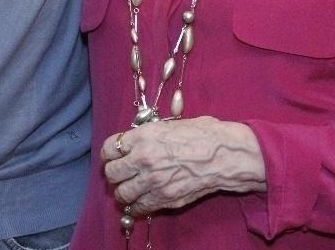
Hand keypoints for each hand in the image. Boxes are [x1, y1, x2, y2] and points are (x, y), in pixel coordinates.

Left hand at [100, 117, 265, 215]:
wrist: (224, 155)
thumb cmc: (203, 134)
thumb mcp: (170, 125)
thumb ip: (148, 135)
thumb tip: (135, 141)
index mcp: (143, 137)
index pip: (110, 148)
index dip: (110, 153)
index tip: (114, 156)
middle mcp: (143, 160)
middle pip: (111, 173)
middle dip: (114, 174)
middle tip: (122, 173)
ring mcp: (152, 182)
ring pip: (121, 194)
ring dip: (124, 191)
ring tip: (131, 188)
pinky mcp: (163, 199)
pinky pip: (138, 208)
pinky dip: (137, 206)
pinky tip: (143, 199)